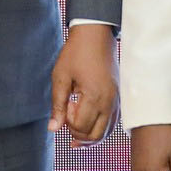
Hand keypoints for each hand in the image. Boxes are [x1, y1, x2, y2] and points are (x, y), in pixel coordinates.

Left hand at [49, 23, 117, 142]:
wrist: (95, 35)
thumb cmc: (76, 53)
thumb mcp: (60, 77)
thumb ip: (57, 105)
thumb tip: (53, 129)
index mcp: (94, 96)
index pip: (81, 127)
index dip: (68, 121)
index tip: (66, 103)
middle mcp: (109, 102)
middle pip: (94, 136)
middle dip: (78, 133)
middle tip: (68, 114)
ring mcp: (116, 101)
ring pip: (105, 133)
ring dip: (88, 133)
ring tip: (75, 121)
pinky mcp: (118, 98)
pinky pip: (111, 123)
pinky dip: (99, 128)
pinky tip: (87, 124)